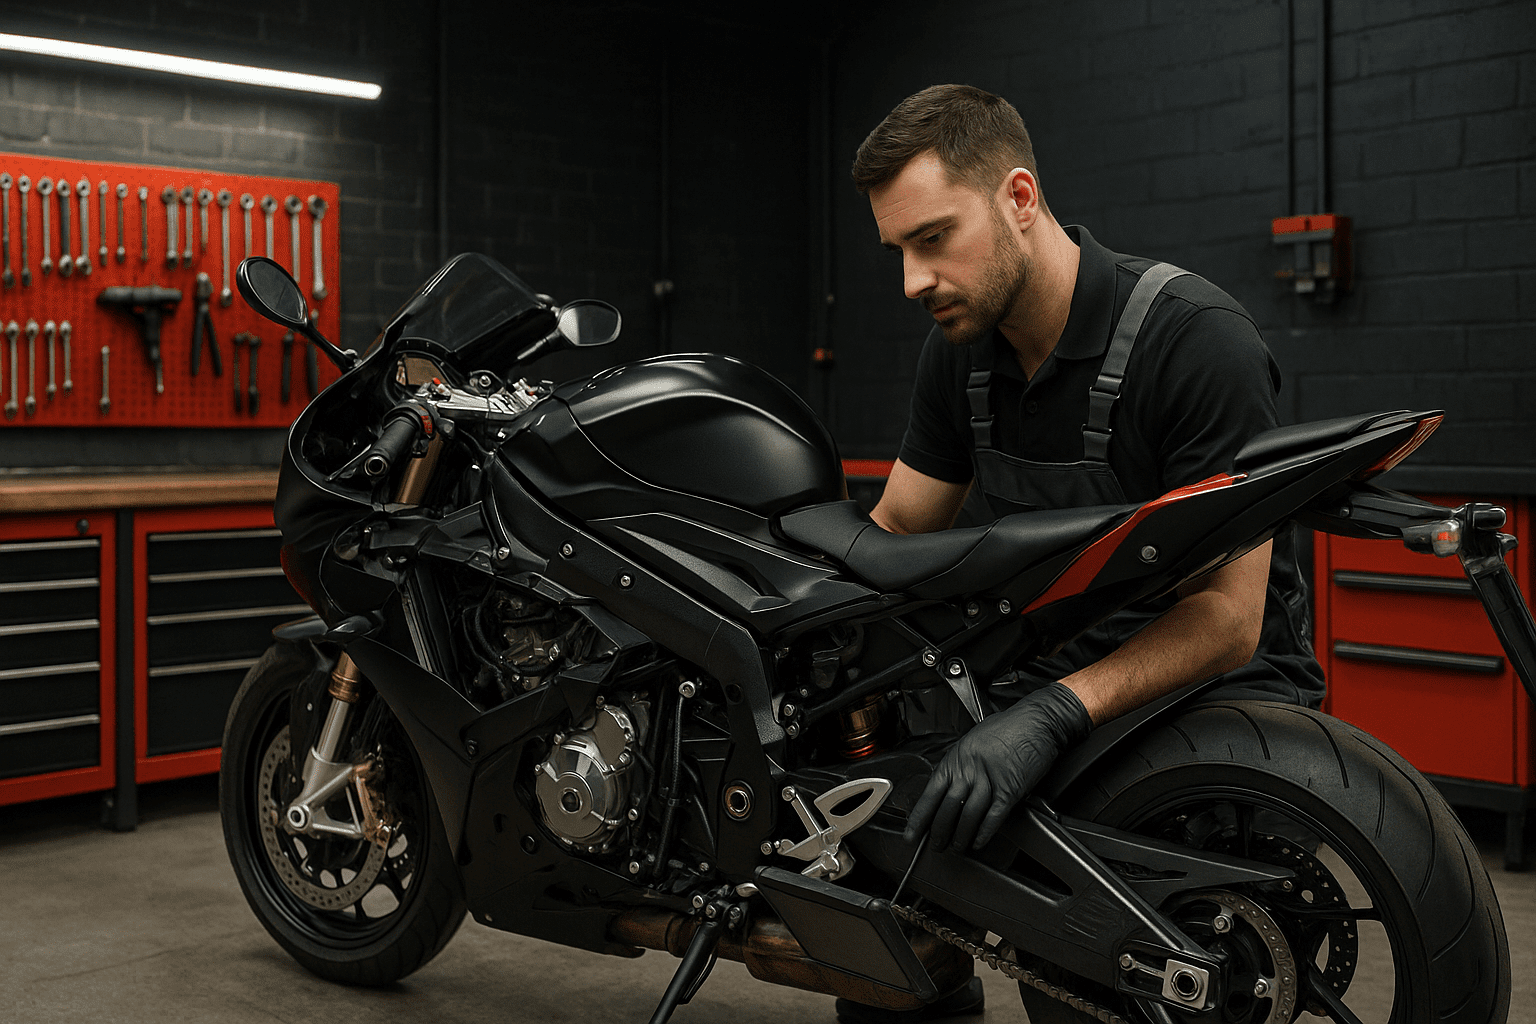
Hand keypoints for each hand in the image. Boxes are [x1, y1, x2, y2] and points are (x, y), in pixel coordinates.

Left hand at [904, 681, 1091, 851]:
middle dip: (939, 832)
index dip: (920, 817)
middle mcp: (970, 769)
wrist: (1038, 721)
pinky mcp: (1011, 790)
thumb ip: (961, 763)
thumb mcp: (974, 740)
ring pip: (968, 816)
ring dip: (961, 836)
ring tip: (957, 848)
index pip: (931, 793)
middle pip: (947, 809)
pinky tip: (978, 842)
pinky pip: (993, 817)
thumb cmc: (1009, 727)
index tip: (912, 833)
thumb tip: (951, 783)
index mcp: (957, 758)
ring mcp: (990, 780)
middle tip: (935, 846)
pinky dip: (984, 833)